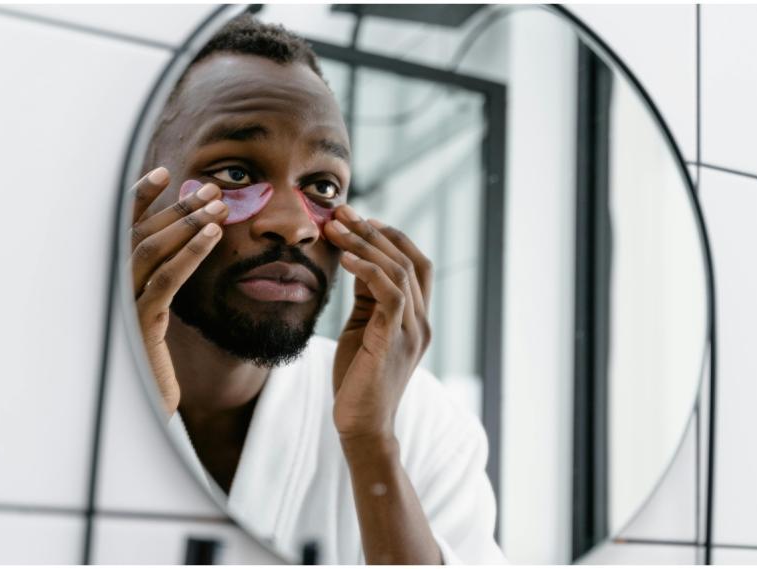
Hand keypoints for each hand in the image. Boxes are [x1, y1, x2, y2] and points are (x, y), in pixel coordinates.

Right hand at [129, 167, 228, 415]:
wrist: (144, 413)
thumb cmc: (154, 367)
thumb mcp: (158, 321)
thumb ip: (162, 286)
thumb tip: (188, 250)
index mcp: (118, 285)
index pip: (126, 231)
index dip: (141, 199)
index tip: (165, 173)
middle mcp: (114, 289)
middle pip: (142, 235)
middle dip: (178, 208)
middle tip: (212, 189)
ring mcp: (124, 306)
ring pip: (152, 251)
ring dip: (187, 223)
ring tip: (219, 205)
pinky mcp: (141, 326)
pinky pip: (167, 280)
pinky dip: (191, 253)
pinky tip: (214, 236)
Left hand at [324, 205, 432, 444]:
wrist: (362, 426)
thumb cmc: (357, 380)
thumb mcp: (363, 329)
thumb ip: (367, 298)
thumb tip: (355, 260)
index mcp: (416, 317)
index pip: (415, 262)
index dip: (390, 236)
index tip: (359, 219)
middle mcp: (421, 320)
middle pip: (409, 259)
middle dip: (374, 231)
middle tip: (342, 212)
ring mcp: (412, 330)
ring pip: (399, 270)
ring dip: (365, 244)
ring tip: (335, 228)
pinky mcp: (395, 340)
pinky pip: (389, 293)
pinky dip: (367, 270)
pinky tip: (343, 259)